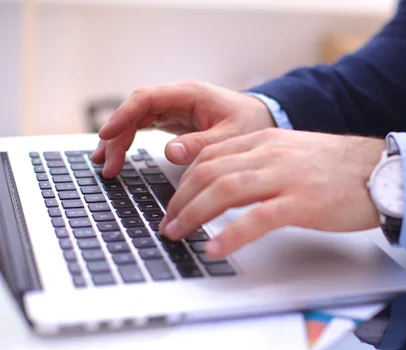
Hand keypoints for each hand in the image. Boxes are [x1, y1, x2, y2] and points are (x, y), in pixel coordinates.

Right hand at [90, 79, 275, 177]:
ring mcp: (174, 108)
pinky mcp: (174, 120)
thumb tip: (171, 152)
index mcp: (189, 93)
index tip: (107, 134)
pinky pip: (145, 127)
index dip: (123, 115)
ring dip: (119, 140)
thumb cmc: (251, 123)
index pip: (146, 98)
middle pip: (136, 111)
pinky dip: (130, 141)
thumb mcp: (232, 136)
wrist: (265, 118)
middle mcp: (177, 97)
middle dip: (117, 136)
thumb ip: (203, 144)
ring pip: (137, 119)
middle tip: (107, 165)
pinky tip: (119, 156)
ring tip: (106, 165)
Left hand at [160, 128, 385, 257]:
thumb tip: (230, 184)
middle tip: (167, 224)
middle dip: (180, 201)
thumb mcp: (293, 154)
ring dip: (193, 215)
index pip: (210, 157)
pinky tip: (214, 248)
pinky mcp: (302, 203)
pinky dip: (230, 235)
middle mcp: (270, 154)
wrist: (381, 169)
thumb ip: (261, 163)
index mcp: (265, 142)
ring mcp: (285, 177)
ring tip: (177, 235)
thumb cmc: (340, 167)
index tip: (173, 202)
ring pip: (225, 191)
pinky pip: (257, 219)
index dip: (184, 182)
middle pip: (209, 172)